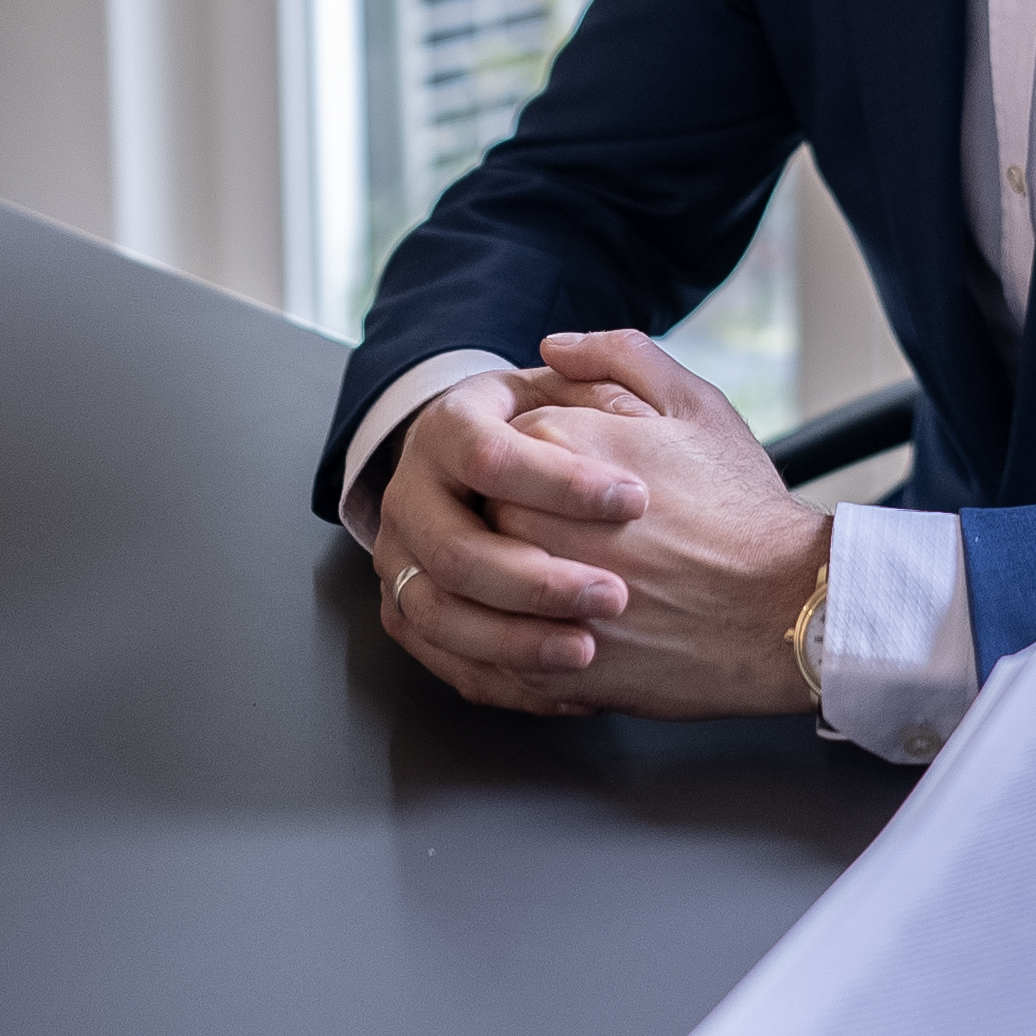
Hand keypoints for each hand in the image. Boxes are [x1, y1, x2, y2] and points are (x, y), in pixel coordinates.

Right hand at [374, 365, 653, 718]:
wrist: (508, 476)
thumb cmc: (566, 428)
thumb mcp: (588, 384)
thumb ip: (606, 359)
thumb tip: (561, 349)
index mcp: (448, 426)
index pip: (490, 456)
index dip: (561, 482)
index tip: (635, 500)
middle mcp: (408, 493)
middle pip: (454, 550)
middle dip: (537, 581)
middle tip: (614, 595)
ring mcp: (400, 558)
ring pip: (440, 615)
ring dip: (516, 641)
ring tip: (589, 651)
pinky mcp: (409, 614)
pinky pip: (446, 661)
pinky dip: (507, 682)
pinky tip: (571, 687)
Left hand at [497, 331, 830, 718]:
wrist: (783, 609)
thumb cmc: (740, 508)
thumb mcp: (694, 405)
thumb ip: (619, 355)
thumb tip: (553, 347)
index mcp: (553, 444)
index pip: (498, 449)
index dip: (543, 471)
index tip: (583, 491)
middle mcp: (528, 518)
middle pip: (483, 515)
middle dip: (526, 529)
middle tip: (583, 541)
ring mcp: (532, 595)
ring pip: (484, 588)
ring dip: (515, 591)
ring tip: (583, 591)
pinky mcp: (545, 661)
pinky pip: (499, 652)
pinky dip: (525, 646)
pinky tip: (574, 635)